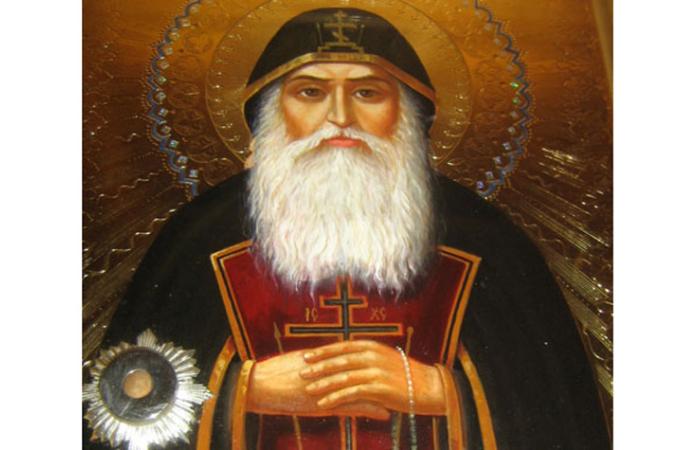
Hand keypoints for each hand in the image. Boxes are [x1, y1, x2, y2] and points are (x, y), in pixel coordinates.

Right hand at [247, 348, 390, 419]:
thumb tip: (325, 358)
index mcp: (324, 357)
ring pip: (363, 388)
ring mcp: (329, 386)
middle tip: (405, 374)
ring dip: (383, 392)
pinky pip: (352, 407)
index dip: (374, 358)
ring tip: (402, 394)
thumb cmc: (274, 373)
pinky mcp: (324, 403)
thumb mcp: (298, 363)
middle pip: (364, 370)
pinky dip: (370, 409)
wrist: (258, 385)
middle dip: (384, 373)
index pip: (355, 355)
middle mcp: (330, 369)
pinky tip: (385, 413)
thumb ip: (315, 361)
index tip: (390, 359)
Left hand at [300, 340, 445, 415]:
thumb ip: (367, 357)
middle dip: (318, 367)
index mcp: (372, 346)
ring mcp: (376, 371)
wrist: (429, 387)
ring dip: (324, 384)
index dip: (322, 352)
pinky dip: (336, 398)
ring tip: (308, 390)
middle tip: (300, 372)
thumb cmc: (406, 375)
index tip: (306, 356)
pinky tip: (324, 404)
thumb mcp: (385, 359)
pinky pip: (352, 393)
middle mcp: (372, 356)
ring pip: (343, 377)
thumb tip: (348, 357)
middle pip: (339, 360)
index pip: (342, 346)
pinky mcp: (379, 388)